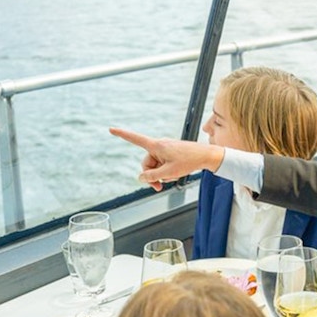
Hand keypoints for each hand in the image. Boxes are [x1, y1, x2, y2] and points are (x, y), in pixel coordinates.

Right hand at [109, 127, 224, 191]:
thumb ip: (152, 176)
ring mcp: (164, 149)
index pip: (135, 139)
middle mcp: (159, 145)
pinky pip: (162, 164)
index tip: (111, 129)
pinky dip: (166, 171)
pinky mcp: (170, 152)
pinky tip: (176, 173)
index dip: (122, 135)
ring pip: (154, 166)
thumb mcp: (168, 173)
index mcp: (156, 146)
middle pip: (146, 163)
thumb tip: (140, 178)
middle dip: (151, 176)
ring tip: (172, 177)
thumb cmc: (188, 162)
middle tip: (159, 187)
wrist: (206, 156)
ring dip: (160, 174)